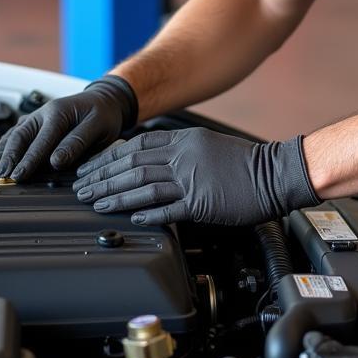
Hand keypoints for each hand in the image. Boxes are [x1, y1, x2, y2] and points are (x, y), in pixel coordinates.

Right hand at [0, 76, 137, 180]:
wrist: (105, 100)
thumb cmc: (103, 114)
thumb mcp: (98, 127)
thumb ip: (77, 142)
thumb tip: (56, 161)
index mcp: (59, 112)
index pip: (41, 140)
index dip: (29, 159)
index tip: (19, 175)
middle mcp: (44, 112)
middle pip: (21, 135)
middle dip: (10, 156)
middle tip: (2, 176)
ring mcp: (38, 116)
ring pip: (15, 133)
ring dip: (4, 151)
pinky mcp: (36, 122)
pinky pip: (17, 132)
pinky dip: (5, 144)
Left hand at [71, 127, 318, 225]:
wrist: (277, 172)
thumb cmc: (245, 162)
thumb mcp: (207, 144)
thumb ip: (179, 150)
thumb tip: (151, 160)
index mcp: (184, 140)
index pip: (135, 146)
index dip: (108, 158)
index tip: (90, 168)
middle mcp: (184, 156)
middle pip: (132, 165)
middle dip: (102, 177)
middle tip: (81, 188)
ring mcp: (192, 179)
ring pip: (143, 185)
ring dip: (115, 195)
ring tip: (95, 203)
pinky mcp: (202, 202)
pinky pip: (167, 208)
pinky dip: (146, 212)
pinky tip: (130, 217)